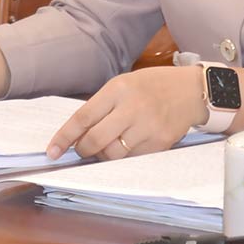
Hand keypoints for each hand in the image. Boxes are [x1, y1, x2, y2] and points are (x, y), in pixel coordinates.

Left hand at [46, 66, 206, 159]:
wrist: (191, 91)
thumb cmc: (152, 86)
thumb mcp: (124, 84)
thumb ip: (103, 105)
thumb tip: (79, 132)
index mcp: (118, 89)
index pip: (83, 117)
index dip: (65, 137)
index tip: (52, 151)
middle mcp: (132, 108)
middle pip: (96, 140)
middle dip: (83, 150)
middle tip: (82, 150)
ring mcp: (148, 127)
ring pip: (114, 154)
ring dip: (103, 156)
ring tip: (106, 147)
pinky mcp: (160, 143)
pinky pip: (133, 159)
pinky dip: (124, 157)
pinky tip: (127, 146)